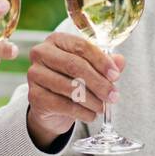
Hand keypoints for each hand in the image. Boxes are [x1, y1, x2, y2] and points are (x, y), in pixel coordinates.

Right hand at [24, 32, 126, 147]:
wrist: (51, 105)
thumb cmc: (72, 80)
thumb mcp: (91, 69)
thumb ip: (106, 63)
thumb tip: (120, 61)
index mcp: (57, 40)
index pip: (81, 46)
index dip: (101, 61)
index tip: (116, 75)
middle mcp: (41, 53)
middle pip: (74, 66)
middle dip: (98, 83)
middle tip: (113, 95)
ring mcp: (35, 74)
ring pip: (69, 87)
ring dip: (92, 100)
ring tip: (102, 107)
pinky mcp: (34, 96)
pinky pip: (63, 105)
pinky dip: (82, 112)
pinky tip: (91, 115)